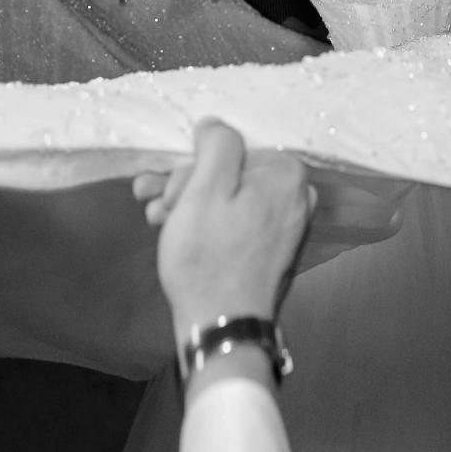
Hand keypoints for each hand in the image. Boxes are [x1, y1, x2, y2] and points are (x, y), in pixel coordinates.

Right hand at [133, 120, 314, 332]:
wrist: (223, 326)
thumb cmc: (210, 256)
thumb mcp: (205, 189)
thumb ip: (217, 146)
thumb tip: (215, 125)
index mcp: (287, 173)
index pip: (233, 147)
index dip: (194, 164)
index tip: (169, 187)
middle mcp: (295, 195)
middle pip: (229, 172)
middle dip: (185, 184)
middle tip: (155, 202)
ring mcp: (286, 225)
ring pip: (228, 197)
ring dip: (188, 203)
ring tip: (155, 218)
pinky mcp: (272, 249)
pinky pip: (236, 221)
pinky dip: (206, 223)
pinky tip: (174, 231)